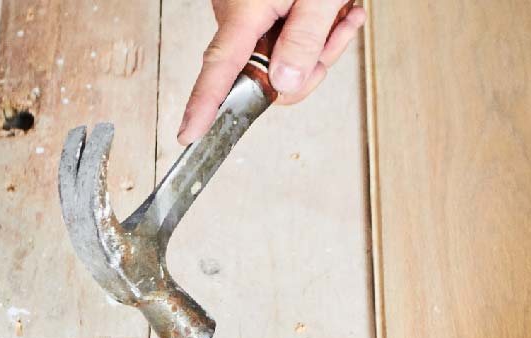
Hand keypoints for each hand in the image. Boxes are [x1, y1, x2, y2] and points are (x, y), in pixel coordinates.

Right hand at [177, 0, 365, 144]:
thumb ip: (306, 43)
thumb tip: (285, 86)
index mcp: (246, 11)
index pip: (220, 68)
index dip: (203, 104)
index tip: (189, 132)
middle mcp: (236, 12)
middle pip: (267, 73)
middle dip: (313, 65)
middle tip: (340, 31)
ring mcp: (244, 10)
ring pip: (282, 58)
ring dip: (320, 43)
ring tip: (341, 11)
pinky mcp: (254, 7)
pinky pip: (283, 38)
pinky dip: (313, 29)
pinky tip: (334, 9)